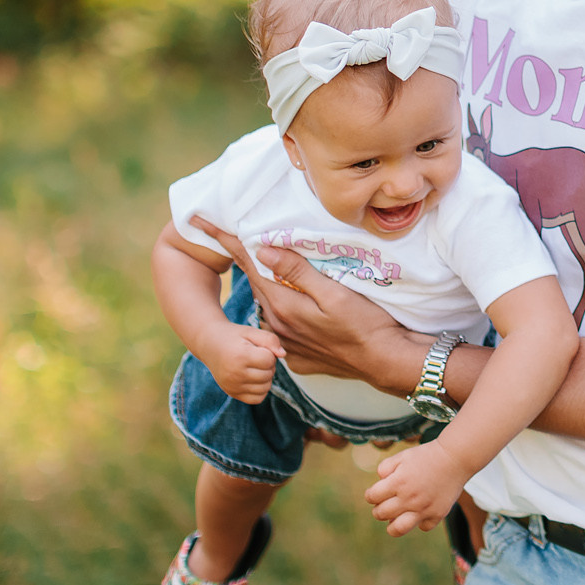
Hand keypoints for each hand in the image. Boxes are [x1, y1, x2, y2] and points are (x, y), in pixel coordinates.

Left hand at [196, 214, 409, 385]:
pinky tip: (301, 311)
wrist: (384, 362)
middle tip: (240, 238)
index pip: (249, 265)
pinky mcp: (297, 358)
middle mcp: (276, 326)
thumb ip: (297, 272)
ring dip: (270, 289)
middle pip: (258, 285)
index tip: (200, 222)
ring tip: (278, 273)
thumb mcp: (335, 293)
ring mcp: (285, 345)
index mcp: (283, 305)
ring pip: (270, 307)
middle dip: (249, 263)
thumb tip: (261, 249)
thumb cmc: (365, 323)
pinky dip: (285, 314)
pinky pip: (282, 330)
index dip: (226, 241)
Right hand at [197, 321, 285, 403]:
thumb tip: (283, 354)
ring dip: (266, 377)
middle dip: (269, 365)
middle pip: (268, 375)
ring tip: (256, 366)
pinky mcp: (232, 393)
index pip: (269, 360)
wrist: (209, 344)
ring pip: (265, 388)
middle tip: (258, 356)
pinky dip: (261, 390)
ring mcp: (232, 386)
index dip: (269, 352)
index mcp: (240, 357)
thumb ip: (270, 340)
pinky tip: (254, 378)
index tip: (259, 348)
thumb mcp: (251, 332)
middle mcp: (235, 374)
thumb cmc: (234, 337)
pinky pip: (256, 399)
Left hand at [364, 441, 468, 535]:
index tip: (377, 492)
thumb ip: (385, 468)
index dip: (371, 494)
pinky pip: (423, 527)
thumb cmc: (427, 455)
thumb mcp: (403, 456)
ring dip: (392, 524)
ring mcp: (424, 508)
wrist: (456, 457)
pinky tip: (421, 512)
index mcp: (398, 482)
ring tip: (395, 517)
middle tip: (386, 502)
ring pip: (397, 529)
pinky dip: (420, 522)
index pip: (371, 497)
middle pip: (380, 514)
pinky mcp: (438, 514)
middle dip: (379, 508)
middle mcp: (409, 498)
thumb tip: (379, 484)